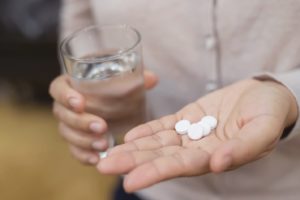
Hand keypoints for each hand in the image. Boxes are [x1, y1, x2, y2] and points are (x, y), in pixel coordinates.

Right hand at [49, 70, 157, 164]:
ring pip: (66, 134)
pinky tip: (96, 159)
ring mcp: (69, 124)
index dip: (65, 96)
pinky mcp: (76, 140)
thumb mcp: (123, 81)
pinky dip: (83, 155)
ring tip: (103, 145)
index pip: (57, 89)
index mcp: (70, 85)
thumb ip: (136, 78)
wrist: (112, 104)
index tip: (80, 102)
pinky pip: (73, 150)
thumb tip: (152, 78)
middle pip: (62, 114)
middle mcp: (65, 106)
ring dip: (83, 140)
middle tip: (102, 126)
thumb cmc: (113, 88)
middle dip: (81, 122)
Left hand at [97, 79, 297, 191]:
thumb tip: (217, 164)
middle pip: (162, 157)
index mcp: (216, 157)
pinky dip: (147, 130)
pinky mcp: (188, 117)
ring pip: (158, 142)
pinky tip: (129, 136)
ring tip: (107, 154)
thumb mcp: (264, 129)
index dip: (156, 173)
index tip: (130, 181)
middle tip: (103, 166)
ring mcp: (191, 133)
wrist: (265, 95)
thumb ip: (243, 148)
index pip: (181, 167)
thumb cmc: (269, 112)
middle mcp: (199, 149)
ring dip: (133, 148)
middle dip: (133, 162)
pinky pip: (164, 125)